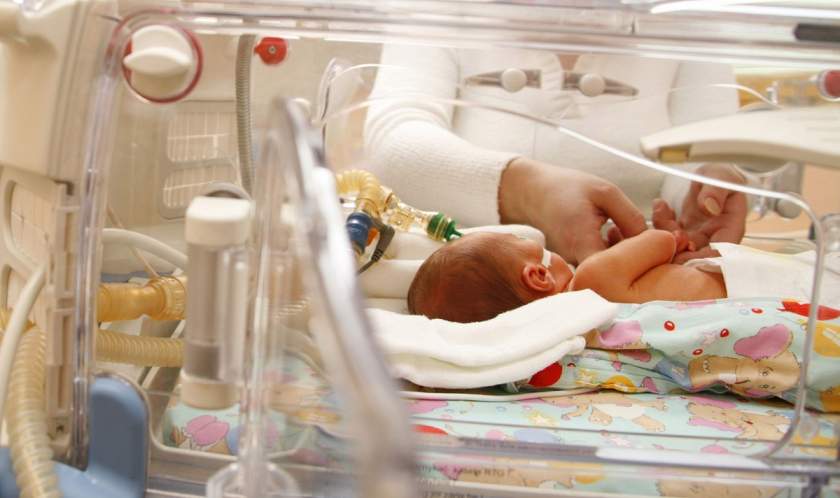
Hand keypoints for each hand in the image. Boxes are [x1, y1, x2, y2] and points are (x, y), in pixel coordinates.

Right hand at [499, 157, 646, 264]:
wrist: (535, 193)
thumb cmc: (566, 188)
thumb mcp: (604, 192)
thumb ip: (630, 217)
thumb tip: (654, 241)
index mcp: (582, 242)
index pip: (618, 269)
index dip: (642, 262)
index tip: (657, 246)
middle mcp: (577, 261)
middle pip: (619, 272)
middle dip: (642, 257)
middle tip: (657, 236)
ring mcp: (577, 265)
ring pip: (614, 268)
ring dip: (630, 253)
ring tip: (631, 228)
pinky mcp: (579, 263)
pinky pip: (604, 263)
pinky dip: (617, 251)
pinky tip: (616, 232)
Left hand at [652, 163, 746, 263]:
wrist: (708, 176)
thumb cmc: (720, 176)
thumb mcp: (721, 177)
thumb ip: (716, 191)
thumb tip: (710, 208)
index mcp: (730, 230)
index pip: (719, 255)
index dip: (703, 257)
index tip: (686, 247)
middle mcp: (713, 240)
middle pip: (695, 258)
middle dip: (678, 250)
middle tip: (669, 231)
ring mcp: (695, 238)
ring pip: (677, 248)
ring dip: (665, 235)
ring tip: (662, 210)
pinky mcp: (680, 234)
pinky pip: (666, 236)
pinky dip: (660, 224)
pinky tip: (660, 205)